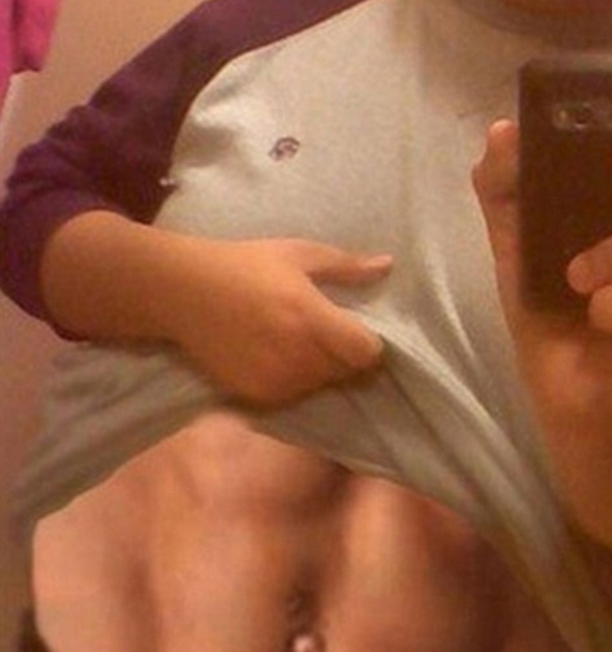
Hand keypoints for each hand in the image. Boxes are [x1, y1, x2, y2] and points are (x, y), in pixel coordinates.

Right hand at [166, 237, 391, 405]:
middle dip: (345, 357)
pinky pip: (293, 397)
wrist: (184, 292)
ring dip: (320, 371)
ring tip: (298, 344)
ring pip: (321, 387)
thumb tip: (388, 266)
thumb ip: (345, 266)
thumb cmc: (245, 264)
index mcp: (312, 318)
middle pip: (347, 372)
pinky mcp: (255, 396)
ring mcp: (275, 380)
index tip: (358, 331)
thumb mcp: (298, 254)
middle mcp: (298, 355)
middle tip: (326, 335)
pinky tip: (276, 356)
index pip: (366, 353)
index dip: (370, 344)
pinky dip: (293, 383)